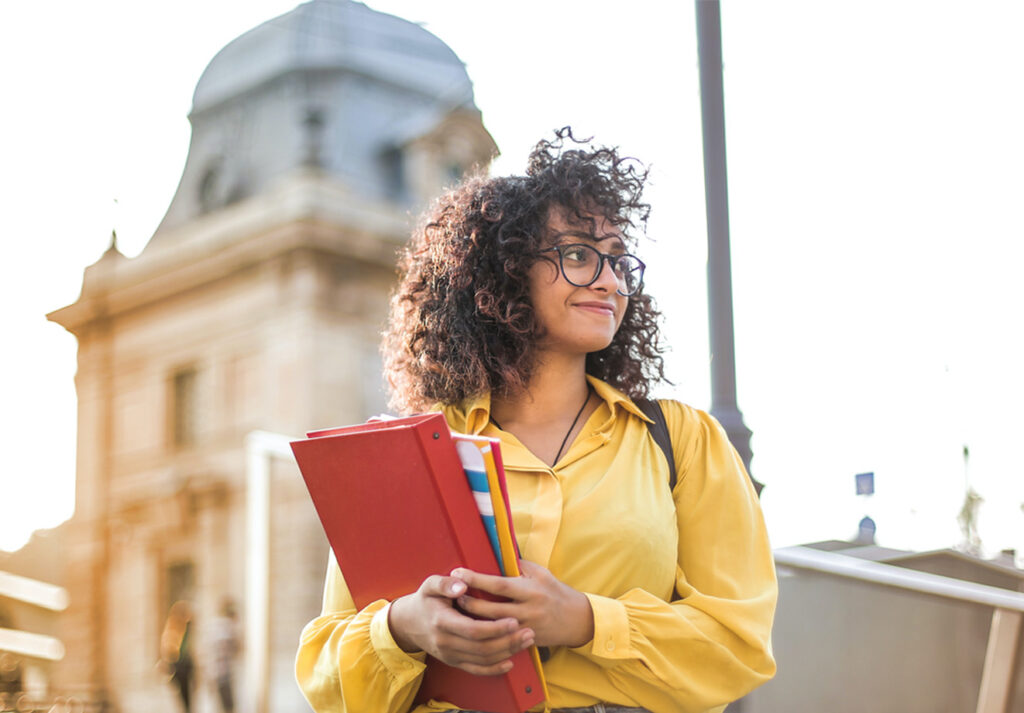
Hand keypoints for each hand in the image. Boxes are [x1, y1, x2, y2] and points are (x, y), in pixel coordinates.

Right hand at [387, 574, 535, 675]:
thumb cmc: (425, 600)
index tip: (514, 621)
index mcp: (441, 621)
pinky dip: (494, 669)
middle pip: (481, 648)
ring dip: (507, 652)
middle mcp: (445, 642)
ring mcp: (449, 655)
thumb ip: (445, 583)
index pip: (472, 630)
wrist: (408, 623)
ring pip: (482, 660)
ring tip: (526, 641)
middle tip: (529, 632)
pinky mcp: (453, 662)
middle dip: (508, 642)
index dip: (495, 628)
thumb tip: (462, 584)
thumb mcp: (430, 585)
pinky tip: (510, 662)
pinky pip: (476, 670)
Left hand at [452, 560, 594, 648]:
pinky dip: (485, 634)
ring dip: (473, 620)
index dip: (477, 579)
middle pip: (491, 609)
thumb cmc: (556, 592)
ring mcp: (526, 628)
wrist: (577, 620)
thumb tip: (496, 554)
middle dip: (469, 602)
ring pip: (493, 627)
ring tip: (457, 611)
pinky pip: (501, 640)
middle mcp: (528, 610)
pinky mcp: (525, 641)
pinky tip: (472, 630)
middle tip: (451, 594)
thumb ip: (519, 566)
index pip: (499, 584)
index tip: (458, 572)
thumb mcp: (541, 573)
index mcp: (531, 590)